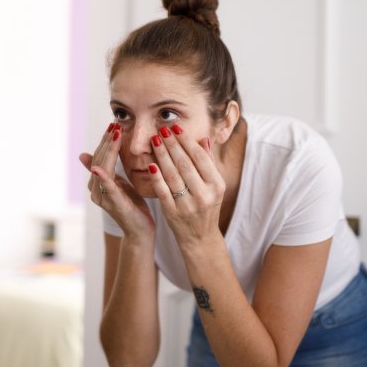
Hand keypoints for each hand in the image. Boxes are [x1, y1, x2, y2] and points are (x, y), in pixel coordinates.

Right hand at [79, 123, 154, 239]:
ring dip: (108, 151)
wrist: (140, 232)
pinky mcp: (114, 205)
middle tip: (114, 125)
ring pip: (102, 169)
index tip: (113, 124)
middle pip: (99, 160)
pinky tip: (98, 168)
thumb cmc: (132, 207)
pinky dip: (103, 178)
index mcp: (98, 183)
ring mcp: (103, 198)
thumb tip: (86, 154)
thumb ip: (109, 169)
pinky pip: (107, 189)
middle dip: (107, 142)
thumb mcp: (120, 184)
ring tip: (115, 135)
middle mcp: (96, 190)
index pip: (100, 156)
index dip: (105, 140)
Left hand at [147, 125, 224, 250]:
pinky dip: (156, 176)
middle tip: (162, 130)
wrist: (200, 237)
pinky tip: (150, 163)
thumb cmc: (206, 206)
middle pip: (185, 164)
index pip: (200, 158)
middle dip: (172, 145)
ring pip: (172, 175)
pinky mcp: (173, 213)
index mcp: (216, 185)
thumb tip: (204, 138)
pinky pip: (163, 191)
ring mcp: (188, 205)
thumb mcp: (213, 186)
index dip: (186, 141)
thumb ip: (208, 163)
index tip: (176, 128)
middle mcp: (204, 195)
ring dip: (162, 155)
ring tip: (154, 140)